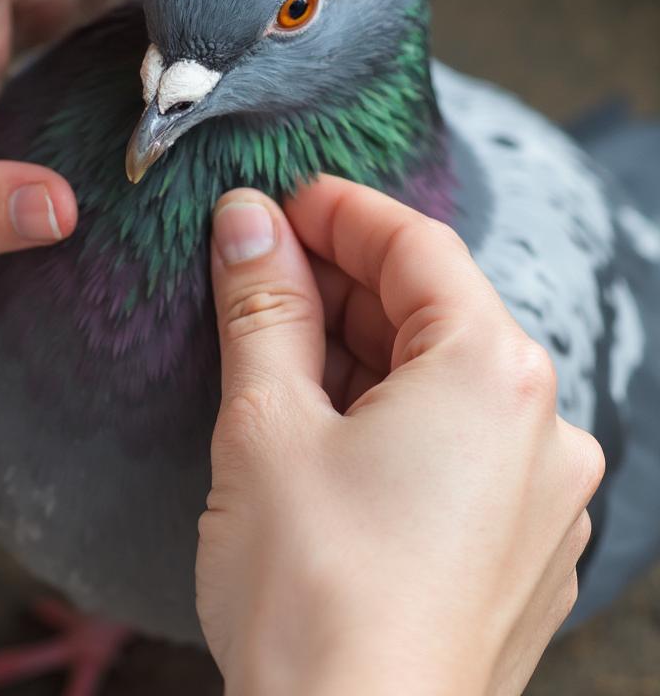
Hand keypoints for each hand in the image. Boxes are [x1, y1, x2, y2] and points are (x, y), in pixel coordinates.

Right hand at [196, 178, 603, 695]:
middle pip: (433, 311)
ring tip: (280, 348)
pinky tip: (328, 428)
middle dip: (342, 281)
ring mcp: (540, 498)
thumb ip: (263, 304)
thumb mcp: (266, 420)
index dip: (340, 211)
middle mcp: (543, 429)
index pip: (417, 246)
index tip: (279, 201)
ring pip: (443, 380)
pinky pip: (458, 445)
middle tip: (260, 270)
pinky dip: (394, 414)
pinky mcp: (519, 551)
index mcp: (494, 375)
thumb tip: (247, 220)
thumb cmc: (309, 588)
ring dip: (362, 350)